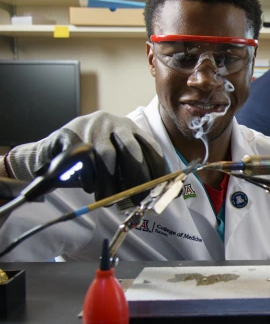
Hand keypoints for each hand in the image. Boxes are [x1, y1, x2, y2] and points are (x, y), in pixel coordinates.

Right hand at [5, 111, 169, 203]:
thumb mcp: (116, 163)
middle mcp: (113, 123)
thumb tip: (162, 195)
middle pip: (132, 150)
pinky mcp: (69, 133)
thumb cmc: (93, 161)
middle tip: (138, 200)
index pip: (151, 147)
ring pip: (107, 155)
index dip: (159, 170)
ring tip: (109, 200)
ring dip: (110, 182)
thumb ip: (135, 175)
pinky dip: (89, 176)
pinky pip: (83, 157)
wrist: (52, 152)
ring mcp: (91, 126)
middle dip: (138, 177)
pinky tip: (90, 188)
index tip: (162, 190)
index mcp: (129, 128)